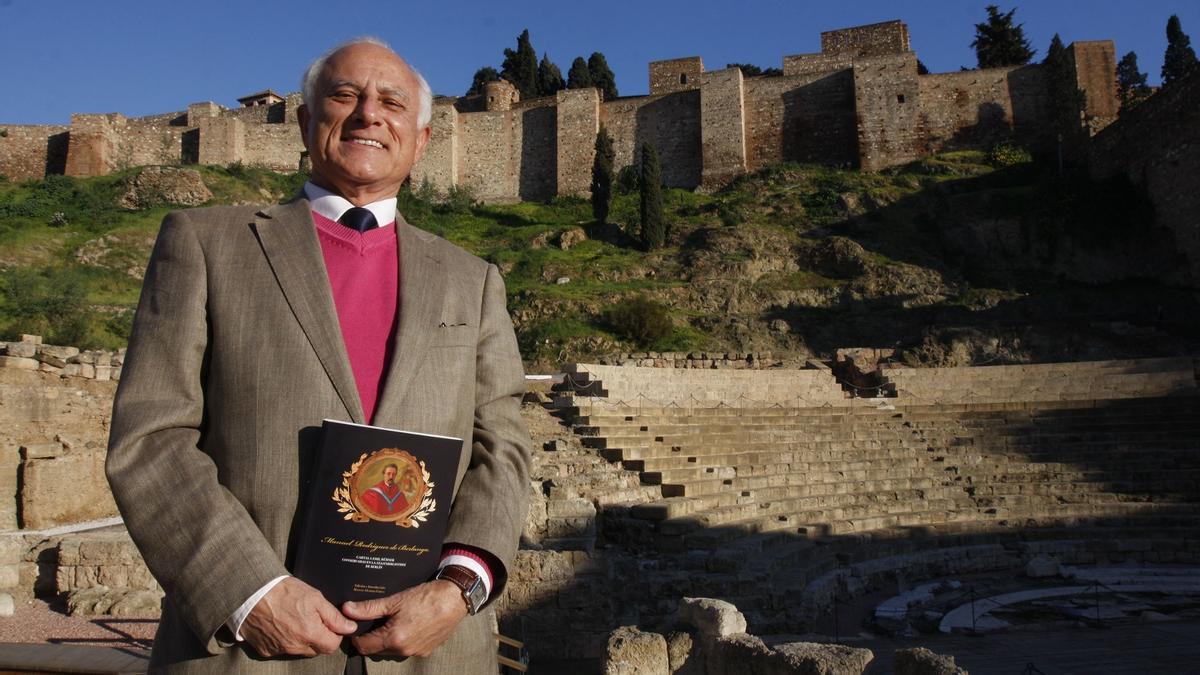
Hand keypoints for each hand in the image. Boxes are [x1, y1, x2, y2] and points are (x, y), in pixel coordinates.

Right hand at [240, 577, 356, 657]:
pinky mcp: (266, 650)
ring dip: (302, 640)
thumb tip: (350, 628)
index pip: (332, 645)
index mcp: (310, 634)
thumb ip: (333, 616)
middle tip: (311, 618)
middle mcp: (295, 647)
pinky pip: (282, 650)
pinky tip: (280, 625)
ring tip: (295, 619)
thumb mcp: (314, 598)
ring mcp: (279, 650)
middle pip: (316, 649)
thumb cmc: (284, 592)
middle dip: (319, 637)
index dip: (334, 634)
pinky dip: (284, 641)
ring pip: (299, 650)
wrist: (251, 593)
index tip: (329, 623)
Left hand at [343, 580, 467, 657]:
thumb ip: (369, 608)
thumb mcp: (395, 600)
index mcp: (393, 638)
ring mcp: (416, 652)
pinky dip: (403, 640)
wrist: (454, 599)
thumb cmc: (426, 597)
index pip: (363, 647)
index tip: (357, 626)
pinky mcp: (426, 651)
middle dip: (372, 638)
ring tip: (393, 620)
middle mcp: (403, 650)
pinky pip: (406, 649)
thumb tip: (347, 609)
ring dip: (388, 639)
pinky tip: (409, 624)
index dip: (357, 636)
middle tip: (375, 620)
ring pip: (391, 650)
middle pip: (376, 650)